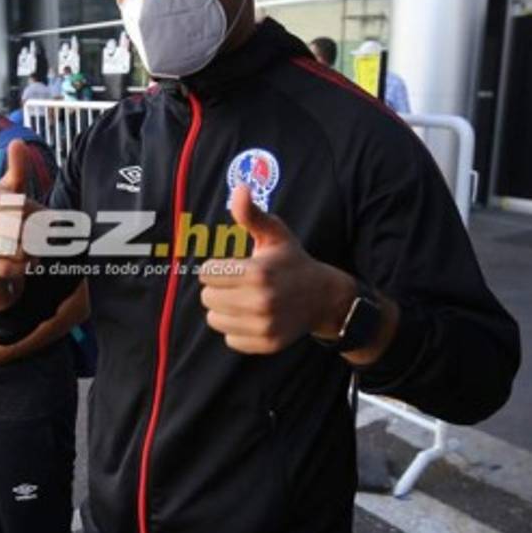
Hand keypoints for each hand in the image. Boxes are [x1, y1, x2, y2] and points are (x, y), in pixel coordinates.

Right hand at [0, 139, 40, 295]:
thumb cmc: (3, 218)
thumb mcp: (12, 190)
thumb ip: (17, 168)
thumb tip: (16, 142)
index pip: (19, 204)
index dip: (34, 212)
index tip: (34, 216)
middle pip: (21, 226)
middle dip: (36, 233)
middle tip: (38, 235)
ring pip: (17, 247)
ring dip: (31, 251)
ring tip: (31, 249)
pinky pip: (10, 267)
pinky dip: (24, 266)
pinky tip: (27, 262)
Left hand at [199, 186, 352, 354]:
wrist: (324, 297)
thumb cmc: (291, 261)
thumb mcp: (274, 234)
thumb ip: (251, 215)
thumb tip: (239, 189)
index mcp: (258, 273)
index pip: (207, 274)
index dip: (217, 268)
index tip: (234, 267)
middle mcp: (261, 302)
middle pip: (207, 298)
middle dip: (219, 289)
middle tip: (240, 284)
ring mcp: (264, 325)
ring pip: (214, 320)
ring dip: (225, 310)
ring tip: (246, 300)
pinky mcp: (267, 344)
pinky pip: (230, 339)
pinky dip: (238, 330)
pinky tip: (255, 317)